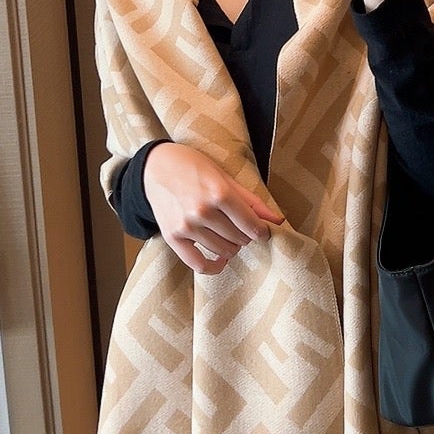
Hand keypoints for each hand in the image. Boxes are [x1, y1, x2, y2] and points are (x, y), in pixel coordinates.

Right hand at [143, 143, 282, 274]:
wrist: (155, 167)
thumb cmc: (193, 167)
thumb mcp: (225, 177)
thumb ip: (252, 201)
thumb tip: (278, 221)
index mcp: (219, 193)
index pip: (251, 225)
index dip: (262, 231)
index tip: (263, 231)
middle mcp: (202, 212)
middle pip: (239, 239)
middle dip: (246, 235)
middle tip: (241, 227)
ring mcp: (186, 226)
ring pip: (224, 251)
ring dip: (232, 247)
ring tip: (228, 234)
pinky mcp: (173, 237)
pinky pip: (198, 264)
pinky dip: (214, 266)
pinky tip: (221, 259)